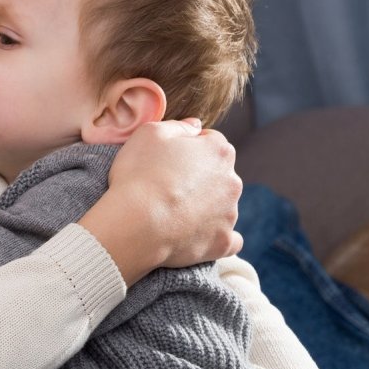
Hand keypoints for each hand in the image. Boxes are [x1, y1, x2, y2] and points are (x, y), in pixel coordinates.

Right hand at [80, 118, 242, 284]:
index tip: (166, 158)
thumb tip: (195, 127)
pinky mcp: (223, 242)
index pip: (210, 141)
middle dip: (199, 177)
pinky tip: (198, 234)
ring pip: (221, 205)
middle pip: (218, 174)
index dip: (187, 147)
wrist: (136, 224)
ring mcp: (230, 214)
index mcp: (218, 151)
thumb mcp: (149, 133)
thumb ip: (177, 126)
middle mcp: (232, 181)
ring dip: (204, 205)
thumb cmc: (139, 174)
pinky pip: (228, 239)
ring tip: (172, 212)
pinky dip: (215, 235)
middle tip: (166, 184)